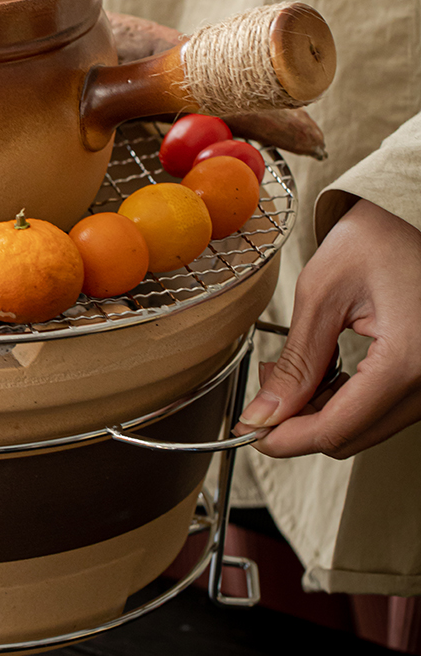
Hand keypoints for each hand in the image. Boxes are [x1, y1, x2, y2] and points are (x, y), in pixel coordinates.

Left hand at [236, 198, 420, 457]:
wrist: (416, 217)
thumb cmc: (379, 237)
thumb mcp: (323, 293)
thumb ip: (296, 362)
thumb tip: (264, 414)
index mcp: (409, 359)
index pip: (337, 429)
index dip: (285, 438)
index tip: (251, 431)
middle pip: (352, 437)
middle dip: (299, 423)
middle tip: (264, 393)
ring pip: (367, 428)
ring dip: (322, 412)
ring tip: (290, 374)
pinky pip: (384, 409)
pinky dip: (348, 401)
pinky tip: (323, 373)